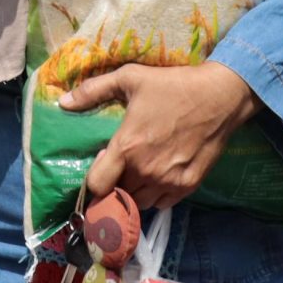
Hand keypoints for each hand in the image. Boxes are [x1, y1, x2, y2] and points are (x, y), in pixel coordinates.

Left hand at [68, 62, 261, 210]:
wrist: (220, 97)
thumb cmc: (173, 85)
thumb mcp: (129, 78)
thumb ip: (93, 91)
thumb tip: (63, 102)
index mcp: (128, 147)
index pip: (97, 185)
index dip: (94, 178)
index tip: (101, 163)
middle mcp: (146, 170)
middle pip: (118, 195)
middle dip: (114, 183)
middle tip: (120, 166)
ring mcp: (169, 182)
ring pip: (140, 203)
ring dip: (133, 192)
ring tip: (137, 172)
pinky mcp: (189, 186)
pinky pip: (163, 204)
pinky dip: (156, 196)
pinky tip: (157, 176)